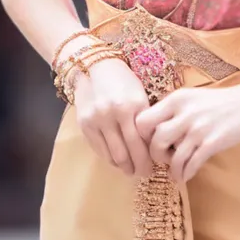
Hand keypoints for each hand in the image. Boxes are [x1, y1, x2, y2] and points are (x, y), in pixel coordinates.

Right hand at [68, 56, 154, 178]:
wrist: (93, 66)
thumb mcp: (140, 95)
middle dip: (138, 167)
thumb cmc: (123, 80)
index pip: (143, 141)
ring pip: (113, 156)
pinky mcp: (85, 125)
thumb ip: (145, 119)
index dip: (149, 158)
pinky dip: (110, 159)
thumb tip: (155, 147)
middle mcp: (114, 114)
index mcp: (133, 105)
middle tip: (144, 173)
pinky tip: (117, 160)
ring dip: (124, 167)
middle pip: (128, 153)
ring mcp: (97, 120)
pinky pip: (99, 150)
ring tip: (131, 169)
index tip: (155, 166)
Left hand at [135, 81, 239, 183]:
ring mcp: (198, 129)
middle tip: (164, 157)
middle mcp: (184, 113)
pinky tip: (186, 175)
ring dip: (171, 168)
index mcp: (175, 99)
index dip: (142, 136)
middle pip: (155, 141)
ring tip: (175, 171)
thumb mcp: (189, 98)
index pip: (143, 120)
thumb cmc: (216, 102)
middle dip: (156, 155)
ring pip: (173, 157)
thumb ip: (171, 110)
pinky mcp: (212, 143)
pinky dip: (185, 174)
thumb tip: (150, 131)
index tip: (151, 142)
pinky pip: (191, 164)